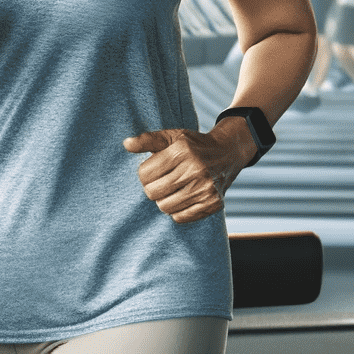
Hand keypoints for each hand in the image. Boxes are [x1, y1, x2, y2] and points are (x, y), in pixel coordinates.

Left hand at [123, 118, 251, 223]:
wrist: (227, 153)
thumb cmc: (193, 145)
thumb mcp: (171, 136)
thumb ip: (147, 140)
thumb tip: (126, 144)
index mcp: (182, 151)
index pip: (145, 174)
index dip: (143, 173)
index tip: (151, 170)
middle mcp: (196, 169)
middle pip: (153, 192)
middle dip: (151, 187)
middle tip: (160, 181)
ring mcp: (206, 188)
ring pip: (165, 207)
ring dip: (163, 200)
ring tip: (171, 189)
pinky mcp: (213, 203)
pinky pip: (181, 217)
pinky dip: (177, 210)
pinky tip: (182, 197)